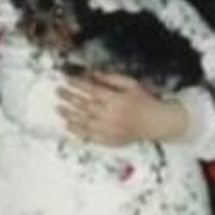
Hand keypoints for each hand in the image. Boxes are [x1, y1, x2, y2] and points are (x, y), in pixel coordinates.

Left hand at [58, 72, 188, 146]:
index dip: (76, 84)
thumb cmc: (143, 101)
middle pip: (84, 105)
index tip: (66, 79)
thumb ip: (111, 78)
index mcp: (115, 99)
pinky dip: (77, 131)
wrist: (156, 122)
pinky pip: (89, 136)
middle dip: (69, 97)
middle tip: (58, 92)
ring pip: (83, 122)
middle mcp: (110, 115)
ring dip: (69, 114)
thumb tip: (93, 74)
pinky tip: (68, 126)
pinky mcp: (109, 140)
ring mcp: (109, 129)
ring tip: (59, 108)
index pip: (90, 90)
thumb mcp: (130, 83)